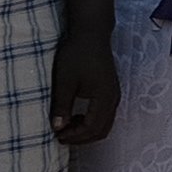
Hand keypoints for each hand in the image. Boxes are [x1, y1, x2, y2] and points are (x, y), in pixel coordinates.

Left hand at [50, 27, 119, 151]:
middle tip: (61, 136)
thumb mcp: (65, 81)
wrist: (91, 33)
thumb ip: (62, 105)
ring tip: (67, 127)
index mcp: (104, 97)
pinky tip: (76, 116)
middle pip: (101, 130)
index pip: (91, 127)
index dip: (75, 136)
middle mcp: (114, 99)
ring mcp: (115, 95)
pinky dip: (92, 122)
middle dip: (82, 138)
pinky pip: (105, 116)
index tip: (57, 136)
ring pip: (105, 124)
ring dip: (87, 130)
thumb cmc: (76, 54)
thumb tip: (57, 128)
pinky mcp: (111, 91)